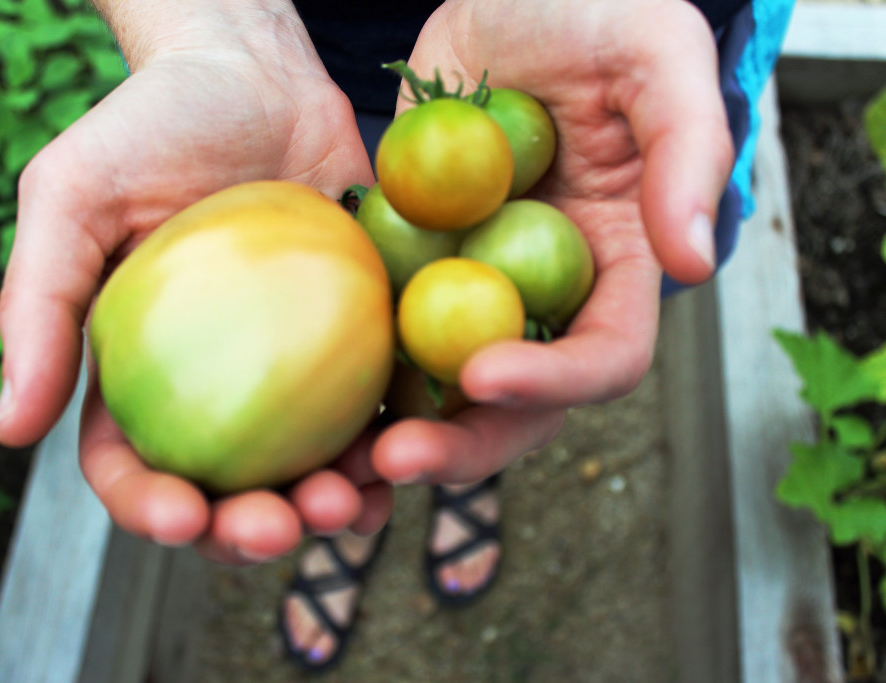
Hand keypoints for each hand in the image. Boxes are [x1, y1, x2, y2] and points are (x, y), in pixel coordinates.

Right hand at [0, 2, 390, 562]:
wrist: (255, 73)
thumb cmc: (151, 126)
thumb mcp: (71, 199)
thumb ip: (40, 307)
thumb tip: (8, 430)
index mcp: (138, 372)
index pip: (132, 465)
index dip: (151, 507)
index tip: (184, 515)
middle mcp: (216, 383)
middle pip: (228, 487)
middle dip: (251, 531)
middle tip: (282, 527)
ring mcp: (293, 365)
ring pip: (310, 464)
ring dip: (331, 504)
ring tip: (350, 507)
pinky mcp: (361, 333)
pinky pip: (378, 401)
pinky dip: (393, 441)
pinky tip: (405, 459)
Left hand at [369, 0, 734, 484]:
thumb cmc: (595, 10)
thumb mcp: (657, 55)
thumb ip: (688, 150)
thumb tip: (693, 263)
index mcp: (615, 265)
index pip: (604, 356)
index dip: (554, 380)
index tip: (482, 374)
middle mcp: (543, 292)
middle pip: (516, 402)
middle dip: (461, 443)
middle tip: (394, 461)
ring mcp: (470, 283)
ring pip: (438, 385)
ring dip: (392, 432)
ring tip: (334, 464)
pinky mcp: (408, 262)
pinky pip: (378, 326)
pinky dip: (346, 369)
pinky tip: (302, 399)